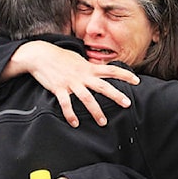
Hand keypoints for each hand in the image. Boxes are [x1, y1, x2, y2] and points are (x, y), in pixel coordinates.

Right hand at [5, 41, 138, 127]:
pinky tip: (75, 123)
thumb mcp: (78, 59)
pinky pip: (66, 104)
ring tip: (103, 122)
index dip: (125, 75)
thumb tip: (98, 71)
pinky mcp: (59, 89)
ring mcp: (71, 83)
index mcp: (88, 68)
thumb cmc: (60, 57)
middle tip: (127, 104)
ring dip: (96, 111)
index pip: (111, 70)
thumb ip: (89, 67)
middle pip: (103, 86)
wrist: (41, 55)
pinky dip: (70, 115)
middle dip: (116, 95)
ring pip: (87, 99)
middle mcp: (82, 75)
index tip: (137, 80)